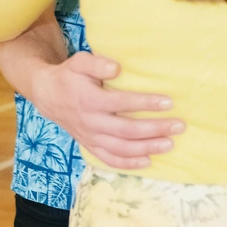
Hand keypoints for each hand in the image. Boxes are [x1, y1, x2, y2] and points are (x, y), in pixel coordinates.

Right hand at [28, 52, 184, 169]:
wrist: (48, 95)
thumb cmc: (69, 76)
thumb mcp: (78, 62)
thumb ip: (96, 63)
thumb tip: (117, 68)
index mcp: (89, 100)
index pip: (122, 103)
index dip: (146, 103)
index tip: (168, 102)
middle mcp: (91, 122)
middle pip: (127, 130)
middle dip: (155, 129)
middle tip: (179, 126)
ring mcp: (90, 137)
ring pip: (121, 148)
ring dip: (147, 148)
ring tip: (170, 144)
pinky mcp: (90, 145)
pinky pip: (110, 159)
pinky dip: (129, 164)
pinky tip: (148, 161)